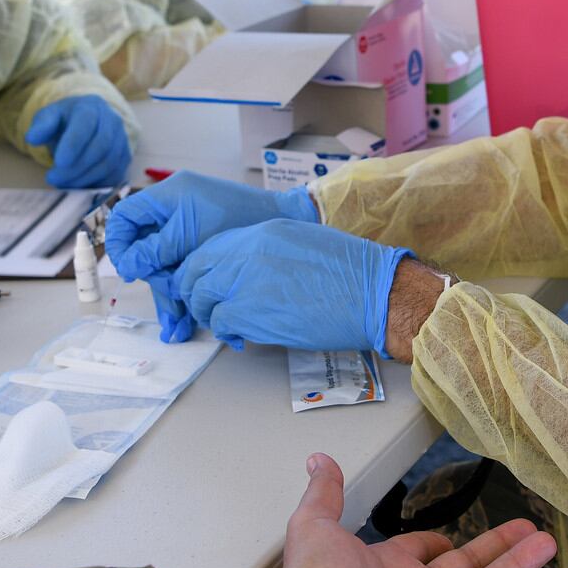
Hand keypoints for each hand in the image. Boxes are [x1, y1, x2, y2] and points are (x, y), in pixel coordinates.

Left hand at [26, 96, 131, 188]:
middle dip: (76, 167)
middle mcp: (111, 121)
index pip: (86, 124)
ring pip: (108, 163)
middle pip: (100, 146)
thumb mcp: (49, 117)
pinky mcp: (124, 158)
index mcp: (91, 107)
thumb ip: (41, 125)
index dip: (73, 144)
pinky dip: (95, 184)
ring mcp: (121, 140)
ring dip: (84, 178)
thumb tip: (32, 138)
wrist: (87, 123)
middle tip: (53, 178)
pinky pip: (114, 175)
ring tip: (62, 183)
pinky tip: (76, 186)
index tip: (58, 162)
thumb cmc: (65, 121)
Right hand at [105, 172, 318, 340]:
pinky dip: (183, 291)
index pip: (125, 217)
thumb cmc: (239, 219)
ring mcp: (186, 230)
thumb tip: (128, 268)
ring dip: (169, 294)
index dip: (119, 243)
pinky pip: (182, 268)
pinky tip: (183, 321)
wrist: (281, 219)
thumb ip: (156, 251)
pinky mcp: (200, 246)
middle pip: (144, 248)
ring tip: (177, 327)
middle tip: (168, 301)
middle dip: (154, 279)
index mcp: (168, 197)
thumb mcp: (190, 237)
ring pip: (164, 265)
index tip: (129, 270)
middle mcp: (173, 212)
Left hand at [173, 219, 407, 353]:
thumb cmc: (353, 273)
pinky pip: (219, 321)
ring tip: (224, 324)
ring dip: (207, 312)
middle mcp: (249, 250)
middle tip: (206, 306)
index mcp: (264, 230)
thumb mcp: (306, 242)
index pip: (212, 246)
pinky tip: (240, 337)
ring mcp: (246, 279)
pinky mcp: (250, 310)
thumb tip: (255, 270)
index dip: (203, 267)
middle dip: (194, 290)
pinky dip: (224, 332)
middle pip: (197, 268)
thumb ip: (273, 250)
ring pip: (201, 295)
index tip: (207, 282)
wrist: (373, 294)